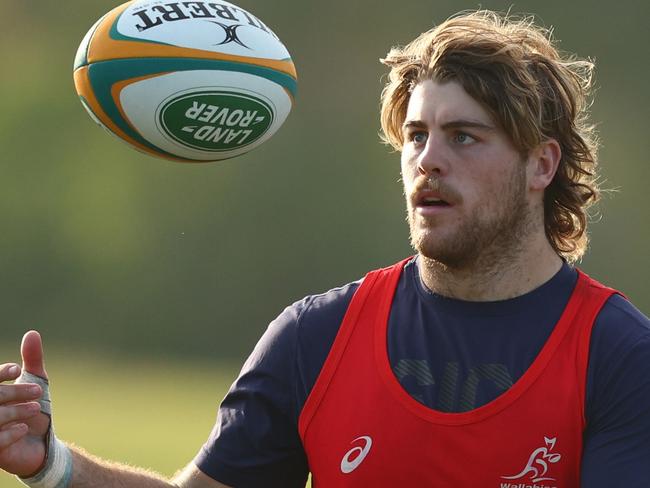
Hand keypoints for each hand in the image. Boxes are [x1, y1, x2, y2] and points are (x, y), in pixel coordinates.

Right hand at [0, 331, 50, 476]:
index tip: (17, 370)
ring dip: (13, 412)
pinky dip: (7, 435)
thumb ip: (32, 359)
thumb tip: (32, 333)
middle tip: (38, 392)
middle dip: (14, 392)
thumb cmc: (33, 408)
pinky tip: (22, 429)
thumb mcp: (35, 381)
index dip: (0, 374)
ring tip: (35, 409)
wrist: (40, 444)